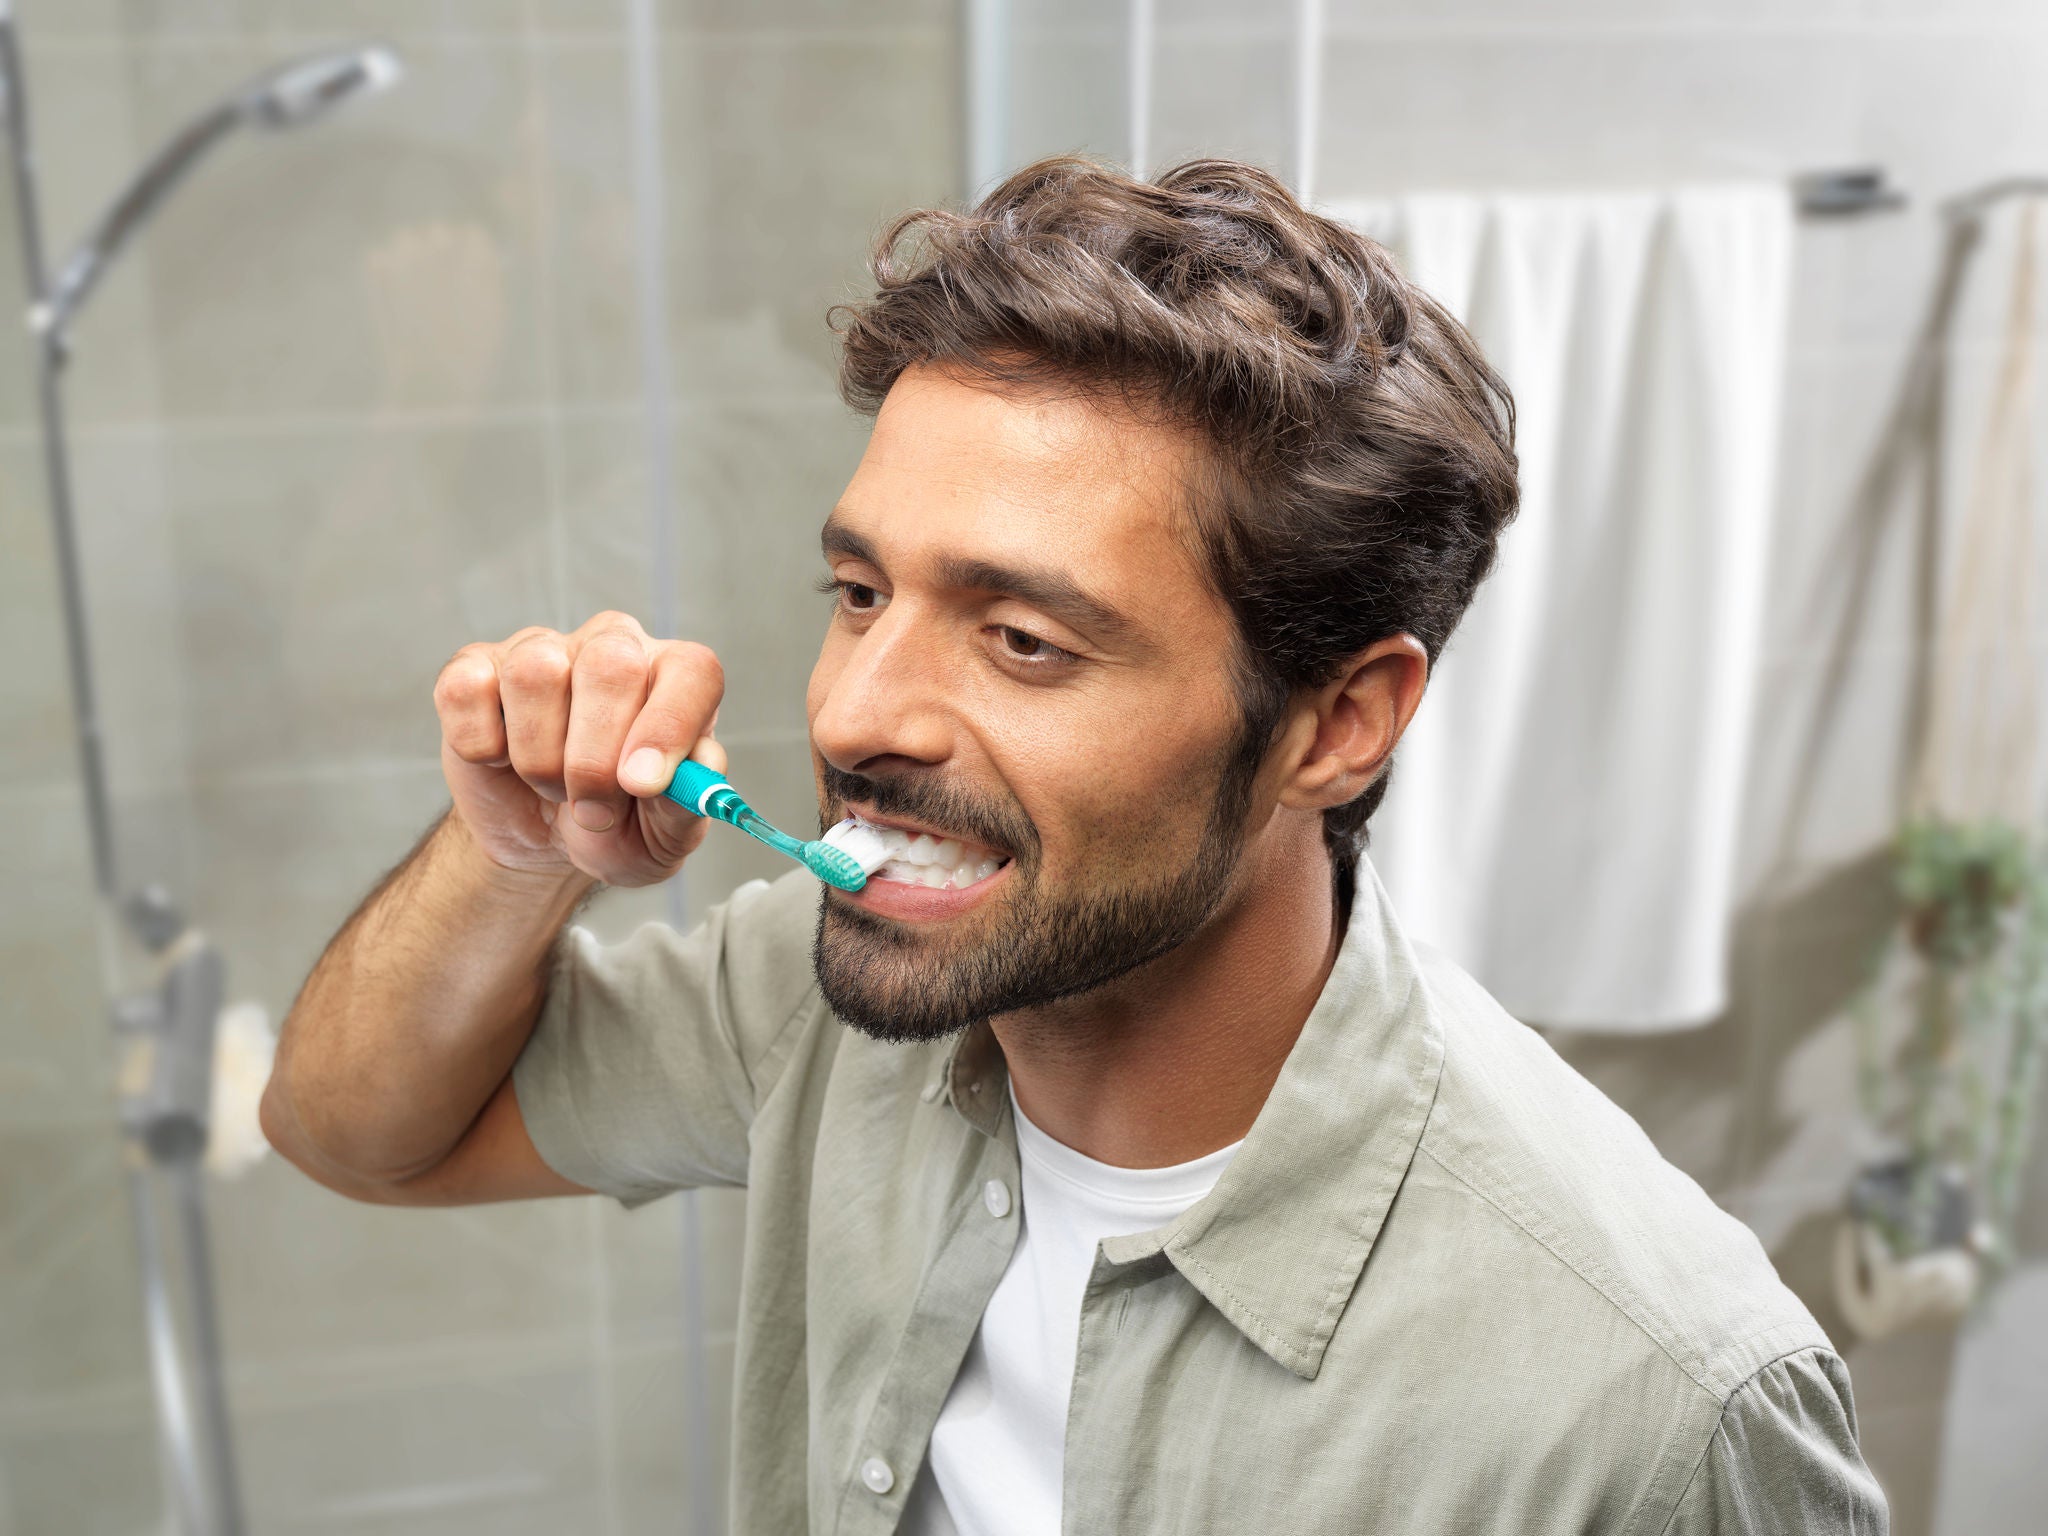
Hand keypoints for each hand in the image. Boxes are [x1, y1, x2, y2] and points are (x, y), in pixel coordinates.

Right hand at [433, 612, 725, 886]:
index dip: (669, 727)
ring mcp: (542, 649)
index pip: (692, 672)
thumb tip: (690, 769)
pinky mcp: (475, 666)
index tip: (642, 784)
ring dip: (539, 758)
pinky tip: (500, 760)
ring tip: (552, 787)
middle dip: (595, 760)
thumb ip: (685, 804)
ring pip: (536, 674)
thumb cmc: (620, 826)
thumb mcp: (663, 836)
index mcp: (676, 679)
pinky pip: (467, 689)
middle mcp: (614, 647)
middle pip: (611, 666)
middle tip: (594, 811)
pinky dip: (481, 745)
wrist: (546, 843)